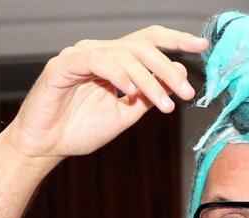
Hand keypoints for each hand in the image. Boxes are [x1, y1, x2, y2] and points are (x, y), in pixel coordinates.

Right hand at [2, 26, 207, 161]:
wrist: (46, 147)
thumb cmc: (80, 130)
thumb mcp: (125, 113)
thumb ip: (149, 94)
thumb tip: (178, 73)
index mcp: (115, 61)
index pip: (149, 41)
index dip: (176, 40)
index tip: (202, 45)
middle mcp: (99, 52)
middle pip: (141, 46)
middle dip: (168, 68)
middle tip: (187, 91)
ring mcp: (80, 55)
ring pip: (124, 54)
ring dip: (149, 80)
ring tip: (165, 104)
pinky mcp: (63, 65)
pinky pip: (97, 61)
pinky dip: (118, 74)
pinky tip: (131, 92)